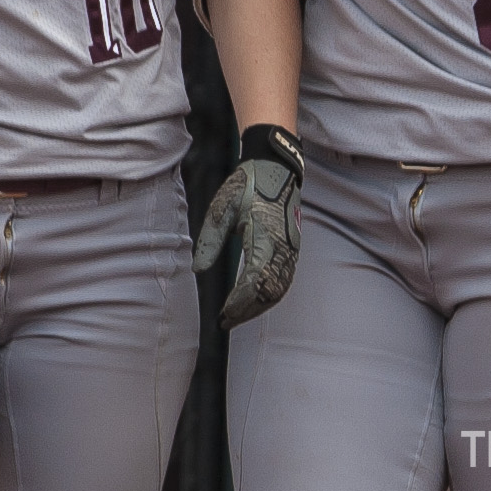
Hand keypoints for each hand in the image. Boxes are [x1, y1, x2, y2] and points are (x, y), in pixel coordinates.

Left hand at [192, 125, 301, 328]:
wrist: (276, 169)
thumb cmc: (247, 185)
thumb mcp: (223, 207)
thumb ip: (210, 239)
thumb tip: (198, 268)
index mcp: (265, 236)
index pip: (254, 281)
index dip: (239, 302)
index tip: (222, 315)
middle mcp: (283, 247)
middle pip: (269, 291)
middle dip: (248, 311)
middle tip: (226, 322)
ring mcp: (291, 248)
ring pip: (279, 289)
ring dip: (259, 306)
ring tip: (237, 316)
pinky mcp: (293, 248)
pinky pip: (285, 279)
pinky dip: (270, 295)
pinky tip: (254, 301)